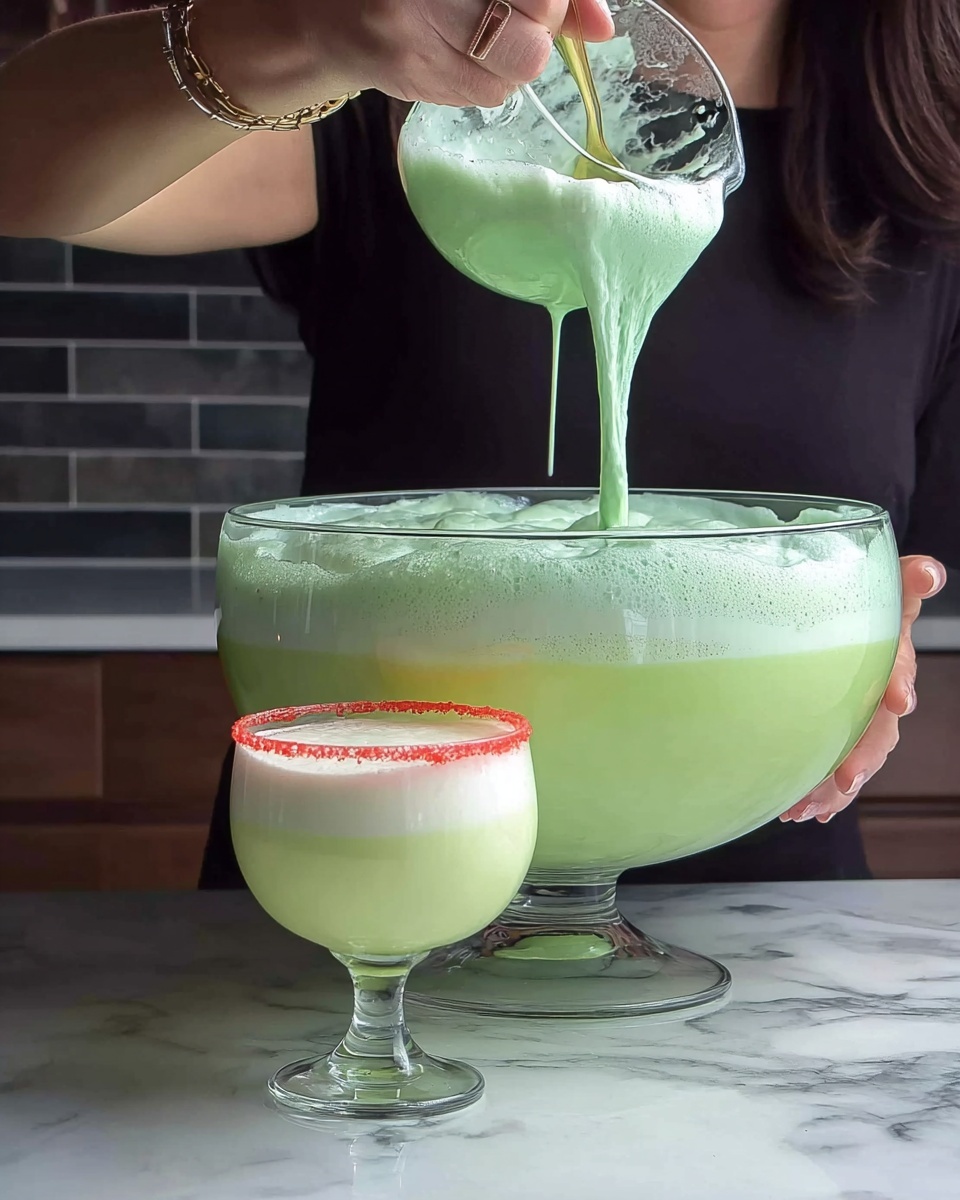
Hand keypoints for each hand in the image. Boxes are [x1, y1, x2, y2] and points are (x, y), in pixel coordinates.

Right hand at [197, 0, 614, 113]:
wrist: (320, 13)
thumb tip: (603, 26)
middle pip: (537, 20)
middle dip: (542, 17)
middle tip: (512, 7)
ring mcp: (414, 33)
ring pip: (521, 63)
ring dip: (521, 51)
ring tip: (484, 29)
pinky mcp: (411, 78)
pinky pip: (492, 92)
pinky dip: (494, 76)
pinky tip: (465, 53)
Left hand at [779, 555, 946, 824]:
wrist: (848, 623)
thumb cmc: (868, 607)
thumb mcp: (885, 587)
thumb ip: (906, 580)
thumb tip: (929, 570)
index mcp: (890, 660)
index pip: (898, 671)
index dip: (898, 683)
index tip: (898, 699)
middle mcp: (879, 697)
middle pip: (879, 731)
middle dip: (865, 755)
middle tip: (847, 776)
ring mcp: (859, 722)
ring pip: (852, 758)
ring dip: (833, 785)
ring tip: (807, 806)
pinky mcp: (837, 738)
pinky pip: (830, 770)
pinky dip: (815, 793)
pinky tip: (794, 810)